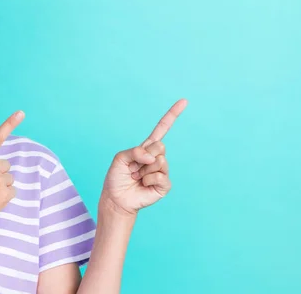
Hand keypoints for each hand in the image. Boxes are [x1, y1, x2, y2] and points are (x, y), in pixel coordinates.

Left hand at [100, 99, 187, 216]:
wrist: (116, 198)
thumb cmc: (116, 178)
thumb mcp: (120, 158)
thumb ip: (135, 152)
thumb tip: (153, 158)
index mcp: (146, 148)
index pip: (162, 129)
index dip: (172, 115)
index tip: (184, 101)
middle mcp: (156, 158)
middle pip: (160, 146)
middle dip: (145, 156)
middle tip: (134, 168)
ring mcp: (162, 171)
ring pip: (160, 161)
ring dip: (143, 170)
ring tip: (137, 177)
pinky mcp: (164, 185)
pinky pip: (160, 176)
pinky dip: (147, 180)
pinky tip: (142, 184)